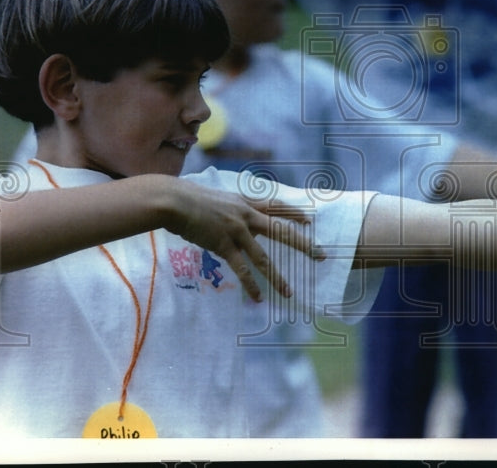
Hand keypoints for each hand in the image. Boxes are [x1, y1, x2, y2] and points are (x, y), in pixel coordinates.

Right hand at [163, 178, 323, 302]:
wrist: (176, 201)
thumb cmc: (192, 199)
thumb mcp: (219, 198)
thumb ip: (231, 208)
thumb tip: (234, 216)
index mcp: (246, 202)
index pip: (276, 206)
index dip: (295, 212)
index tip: (311, 219)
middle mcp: (247, 216)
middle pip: (281, 231)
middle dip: (303, 244)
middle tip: (321, 255)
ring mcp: (237, 231)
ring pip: (263, 258)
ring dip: (276, 277)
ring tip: (289, 293)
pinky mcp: (224, 245)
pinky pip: (241, 269)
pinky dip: (250, 285)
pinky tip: (257, 298)